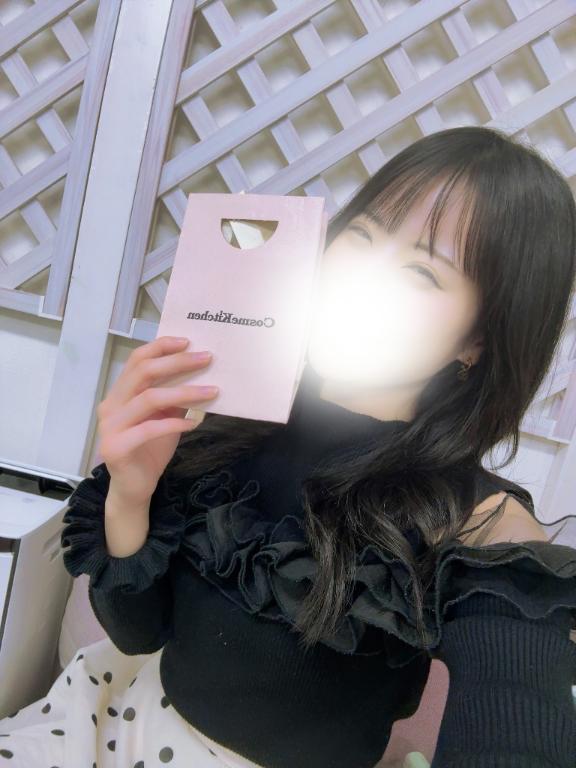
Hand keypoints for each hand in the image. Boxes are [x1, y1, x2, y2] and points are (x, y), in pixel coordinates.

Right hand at [95, 336, 217, 505]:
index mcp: (120, 393)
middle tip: (206, 358)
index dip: (161, 347)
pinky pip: (149, 429)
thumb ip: (174, 397)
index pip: (137, 360)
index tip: (188, 341)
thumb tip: (201, 372)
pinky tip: (193, 424)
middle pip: (143, 372)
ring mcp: (110, 426)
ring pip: (149, 398)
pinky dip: (174, 423)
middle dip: (177, 362)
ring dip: (184, 392)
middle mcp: (111, 405)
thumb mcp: (165, 417)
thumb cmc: (150, 449)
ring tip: (211, 391)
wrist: (134, 488)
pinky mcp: (116, 447)